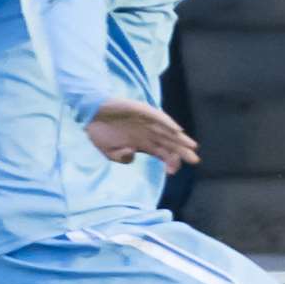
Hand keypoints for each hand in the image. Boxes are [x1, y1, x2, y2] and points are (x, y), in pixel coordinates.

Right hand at [85, 97, 200, 172]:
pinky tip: (177, 130)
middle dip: (182, 152)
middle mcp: (148, 133)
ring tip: (192, 146)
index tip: (171, 172)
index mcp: (142, 144)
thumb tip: (132, 155)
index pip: (162, 154)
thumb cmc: (100, 132)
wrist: (89, 113)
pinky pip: (158, 117)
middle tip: (195, 161)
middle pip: (169, 144)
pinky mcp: (142, 110)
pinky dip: (167, 123)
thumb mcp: (109, 152)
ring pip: (167, 131)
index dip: (169, 162)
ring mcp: (146, 122)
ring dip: (180, 139)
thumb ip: (120, 157)